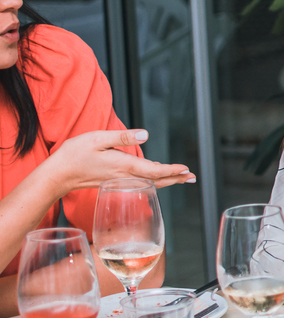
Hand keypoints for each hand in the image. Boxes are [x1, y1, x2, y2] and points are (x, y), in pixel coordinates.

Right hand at [40, 130, 193, 197]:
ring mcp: (119, 180)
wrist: (57, 175)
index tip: (187, 170)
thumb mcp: (97, 139)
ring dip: (167, 180)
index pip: (154, 172)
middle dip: (176, 178)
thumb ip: (121, 137)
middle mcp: (124, 176)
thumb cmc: (74, 155)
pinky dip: (152, 180)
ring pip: (149, 182)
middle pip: (156, 180)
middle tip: (193, 178)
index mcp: (123, 166)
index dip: (172, 171)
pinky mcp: (114, 181)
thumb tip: (145, 135)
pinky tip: (156, 176)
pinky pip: (139, 182)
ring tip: (181, 178)